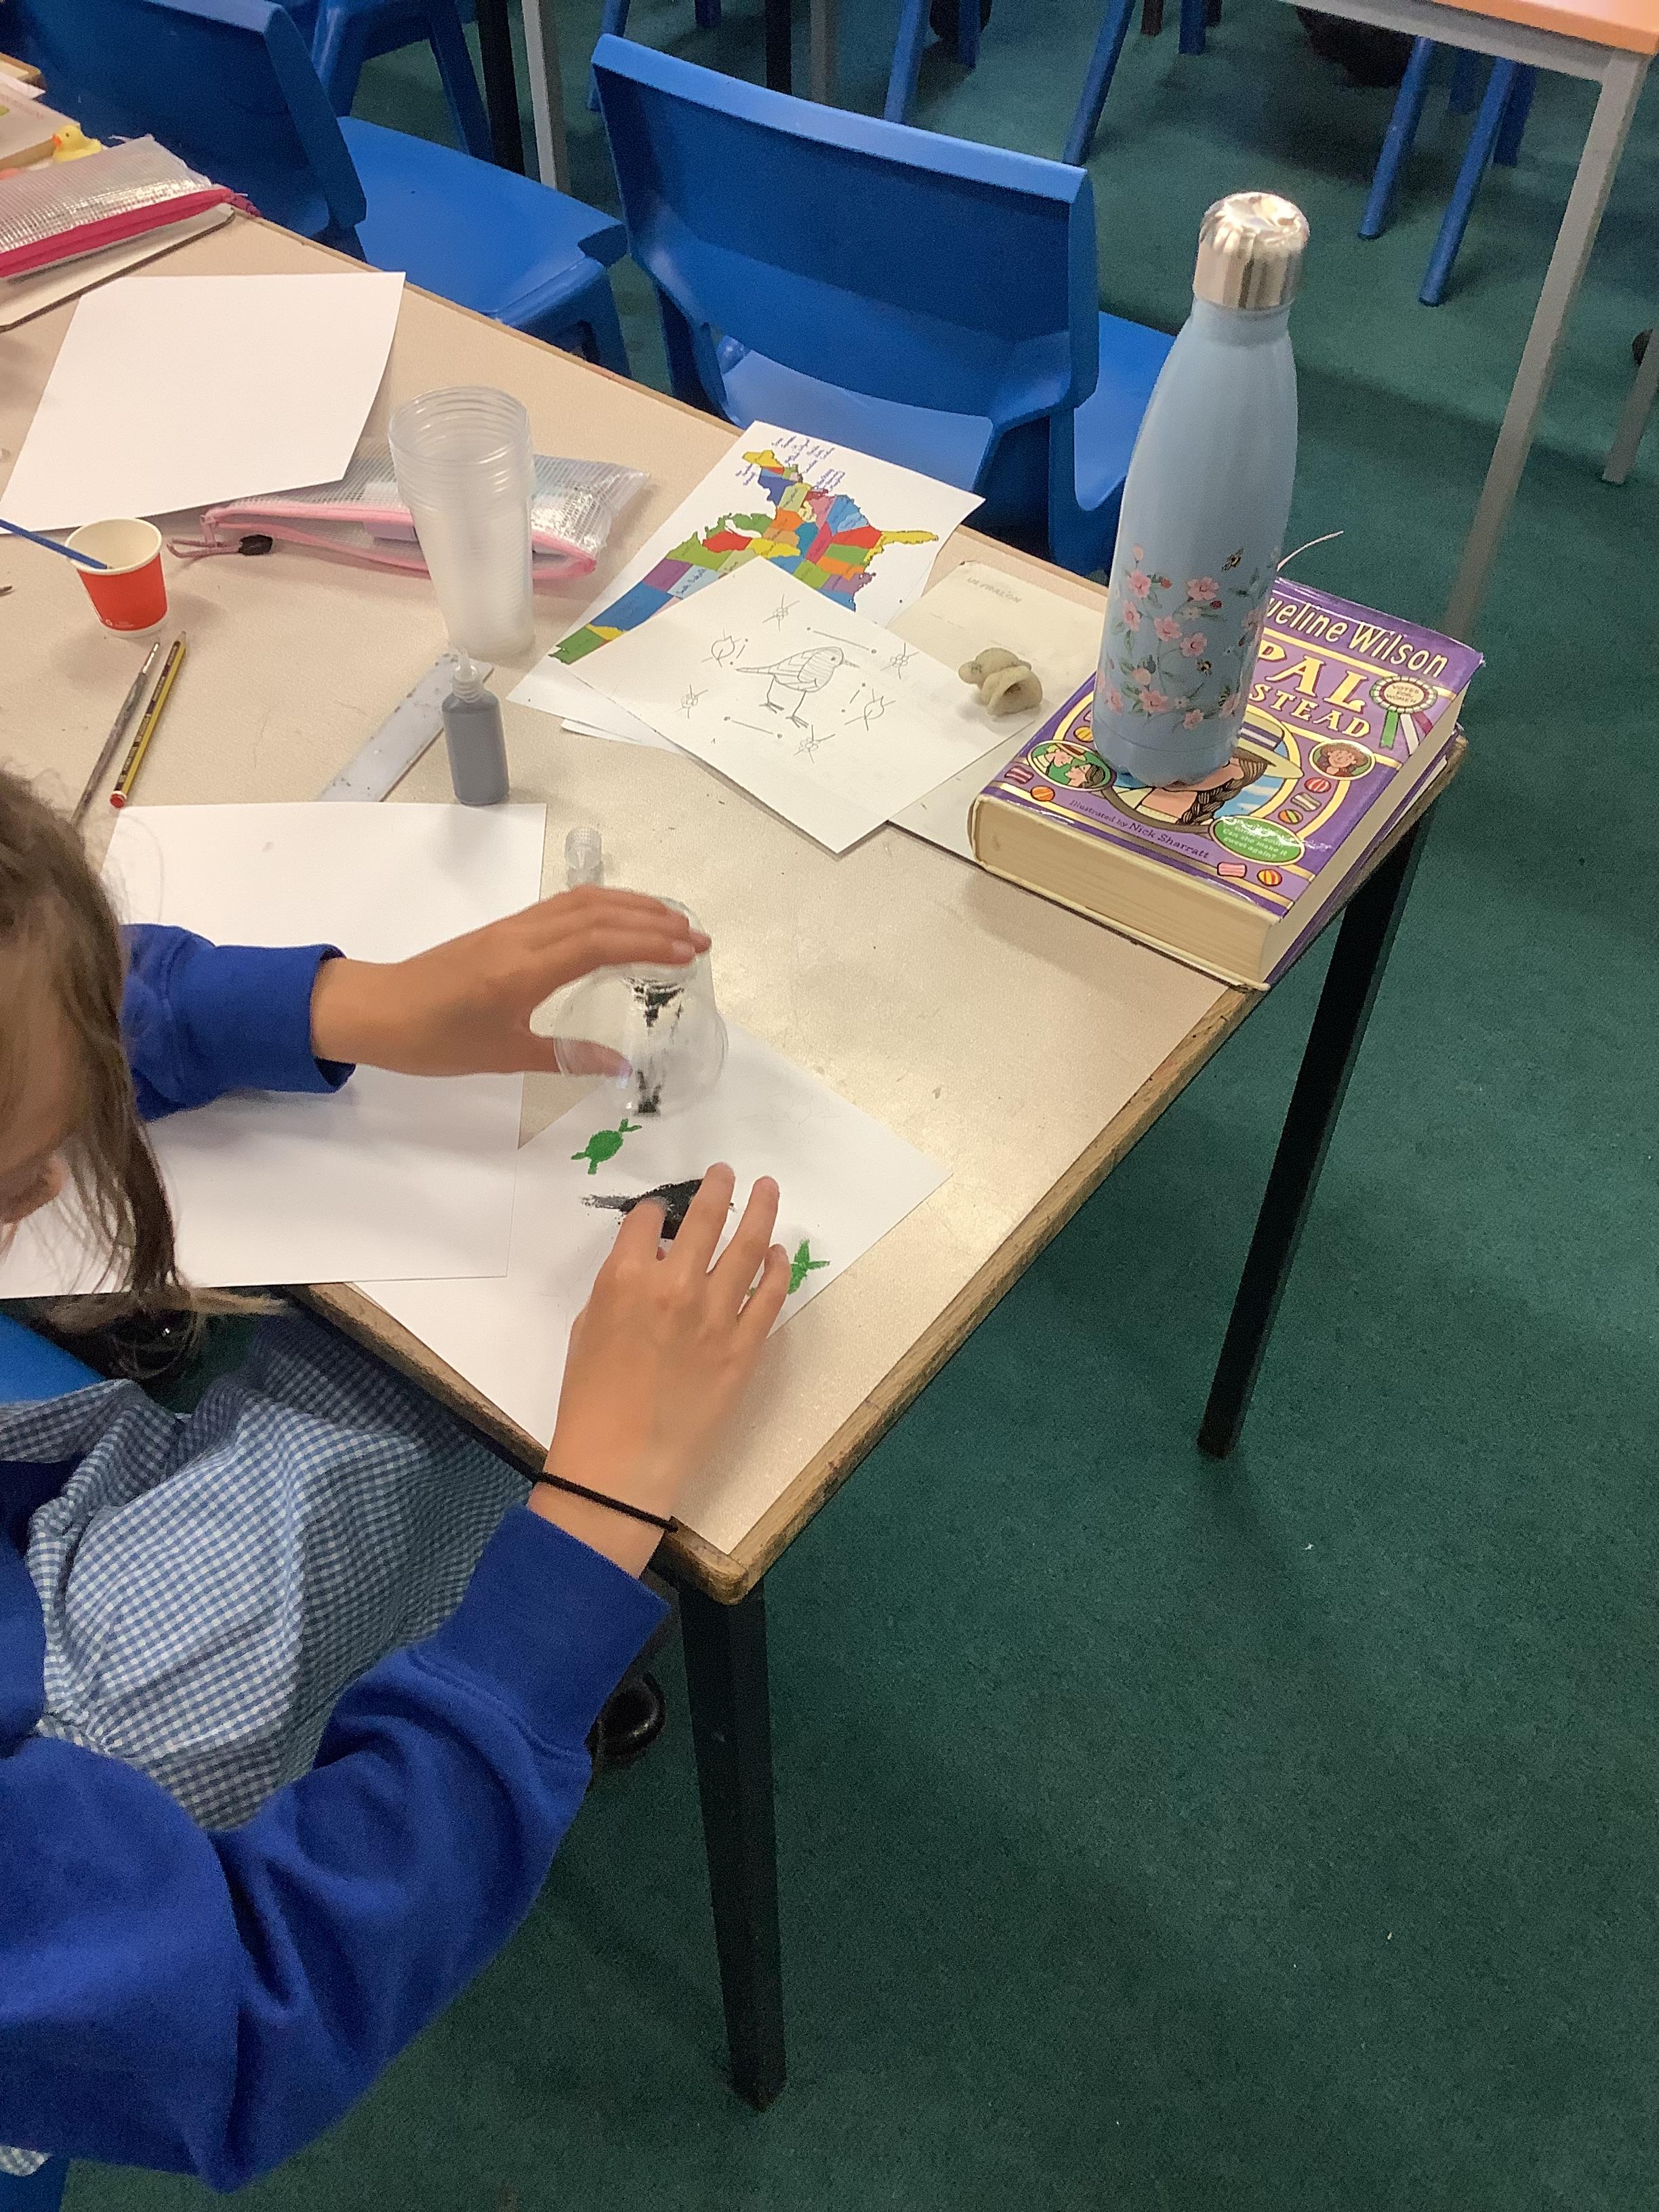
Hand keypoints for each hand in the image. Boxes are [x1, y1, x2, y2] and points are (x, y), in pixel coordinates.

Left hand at [308, 888, 710, 1076]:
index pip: (601, 943)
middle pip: (600, 912)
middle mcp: (523, 937)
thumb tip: (621, 1067)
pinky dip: (602, 907)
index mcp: (525, 968)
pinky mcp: (503, 930)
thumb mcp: (503, 1056)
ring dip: (631, 906)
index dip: (651, 943)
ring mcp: (512, 928)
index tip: (691, 952)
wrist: (374, 1010)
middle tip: (698, 938)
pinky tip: (618, 920)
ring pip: (582, 902)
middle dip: (654, 920)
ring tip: (671, 921)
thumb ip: (566, 1056)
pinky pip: (563, 907)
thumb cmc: (434, 1039)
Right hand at [530, 1167, 789, 1573]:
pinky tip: (780, 1252)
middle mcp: (675, 1285)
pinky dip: (778, 1268)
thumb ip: (619, 1287)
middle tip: (728, 1173)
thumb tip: (650, 1263)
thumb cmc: (589, 1400)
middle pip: (706, 1218)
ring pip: (748, 1246)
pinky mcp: (745, 1346)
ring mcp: (716, 1315)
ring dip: (761, 1211)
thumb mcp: (587, 1328)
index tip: (664, 1215)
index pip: (649, 1219)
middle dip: (718, 1188)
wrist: (621, 1464)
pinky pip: (769, 1296)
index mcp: (626, 1278)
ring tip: (768, 1188)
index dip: (656, 1212)